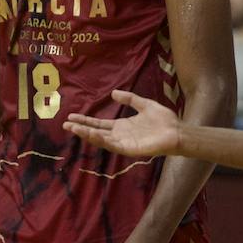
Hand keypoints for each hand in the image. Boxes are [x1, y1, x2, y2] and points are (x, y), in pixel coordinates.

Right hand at [63, 89, 181, 157]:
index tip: (72, 115)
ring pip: (101, 139)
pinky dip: (100, 140)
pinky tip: (91, 134)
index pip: (99, 124)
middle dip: (81, 128)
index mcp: (122, 126)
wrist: (177, 131)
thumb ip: (130, 99)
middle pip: (96, 132)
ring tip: (73, 128)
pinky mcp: (129, 149)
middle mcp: (120, 135)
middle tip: (65, 124)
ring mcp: (123, 143)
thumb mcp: (144, 104)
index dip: (86, 120)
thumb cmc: (163, 120)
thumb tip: (113, 93)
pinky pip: (112, 145)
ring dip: (86, 134)